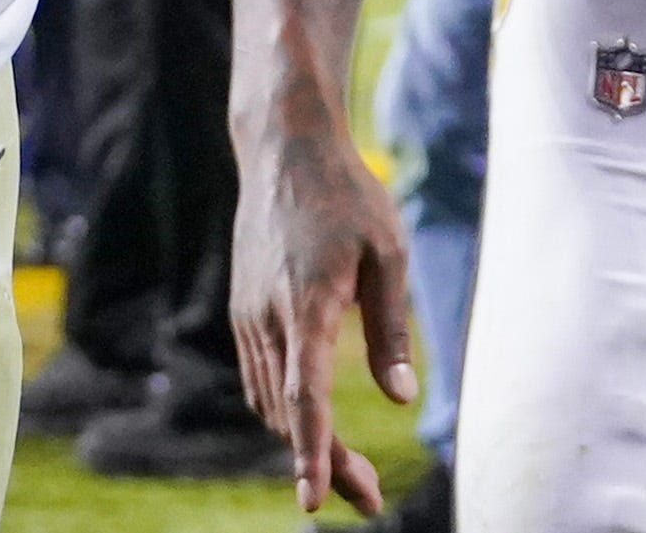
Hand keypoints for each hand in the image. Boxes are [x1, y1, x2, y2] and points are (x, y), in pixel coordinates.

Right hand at [226, 98, 412, 518]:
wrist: (284, 148)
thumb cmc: (348, 196)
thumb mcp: (389, 255)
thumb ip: (390, 331)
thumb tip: (401, 401)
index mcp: (306, 302)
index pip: (305, 396)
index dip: (313, 453)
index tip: (313, 502)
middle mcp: (267, 315)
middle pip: (288, 413)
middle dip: (325, 465)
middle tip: (371, 501)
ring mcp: (249, 313)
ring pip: (269, 401)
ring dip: (304, 444)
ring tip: (353, 476)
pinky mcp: (244, 307)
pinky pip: (259, 377)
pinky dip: (285, 413)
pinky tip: (313, 425)